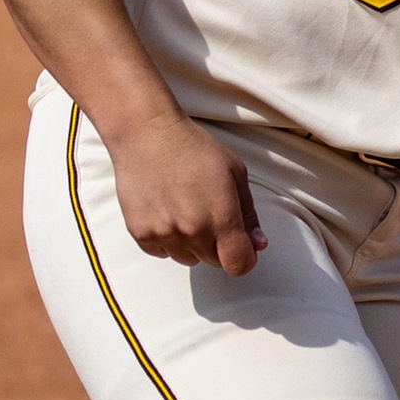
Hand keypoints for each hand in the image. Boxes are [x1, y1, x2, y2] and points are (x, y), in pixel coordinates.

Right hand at [104, 111, 267, 274]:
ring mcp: (165, 235)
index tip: (242, 245)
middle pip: (214, 261)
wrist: (148, 134)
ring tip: (186, 207)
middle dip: (219, 245)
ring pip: (188, 258)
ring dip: (192, 243)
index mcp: (221, 218)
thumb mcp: (235, 173)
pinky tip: (167, 210)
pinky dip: (167, 239)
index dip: (245, 257)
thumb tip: (258, 244)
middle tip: (210, 212)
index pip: (239, 264)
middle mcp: (193, 232)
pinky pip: (162, 252)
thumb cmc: (194, 148)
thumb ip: (248, 214)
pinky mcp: (141, 234)